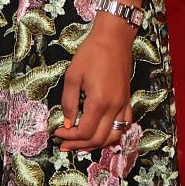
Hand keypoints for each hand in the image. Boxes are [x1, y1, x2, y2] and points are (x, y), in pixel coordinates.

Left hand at [54, 13, 135, 150]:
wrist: (114, 39)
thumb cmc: (90, 54)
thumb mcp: (72, 75)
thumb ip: (68, 102)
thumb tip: (66, 123)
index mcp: (99, 102)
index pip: (85, 131)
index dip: (70, 137)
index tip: (57, 134)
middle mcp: (114, 108)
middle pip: (98, 138)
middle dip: (80, 144)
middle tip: (64, 145)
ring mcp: (123, 106)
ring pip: (113, 137)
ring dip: (96, 144)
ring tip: (80, 145)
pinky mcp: (127, 101)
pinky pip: (123, 126)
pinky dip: (111, 135)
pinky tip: (99, 135)